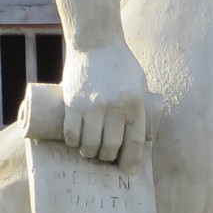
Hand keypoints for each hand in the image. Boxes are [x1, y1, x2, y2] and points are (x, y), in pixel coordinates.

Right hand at [62, 42, 149, 164]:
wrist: (95, 42)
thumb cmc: (120, 64)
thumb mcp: (138, 84)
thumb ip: (138, 108)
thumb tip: (140, 138)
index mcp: (134, 104)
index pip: (134, 142)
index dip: (131, 161)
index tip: (128, 171)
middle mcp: (114, 107)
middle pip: (111, 146)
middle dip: (108, 157)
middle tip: (105, 156)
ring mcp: (92, 106)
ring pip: (90, 144)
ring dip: (90, 153)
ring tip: (90, 151)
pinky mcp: (72, 103)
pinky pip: (71, 133)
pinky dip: (73, 142)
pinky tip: (75, 142)